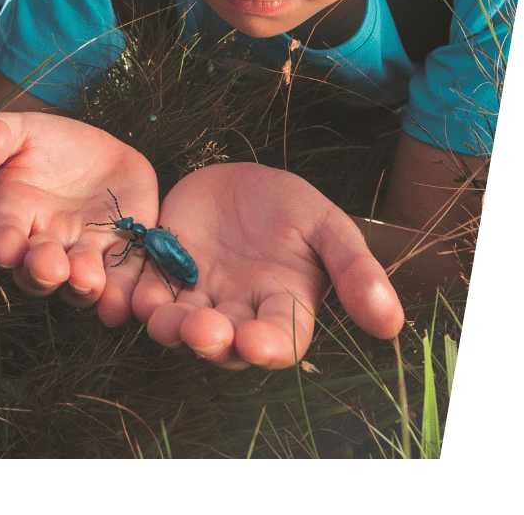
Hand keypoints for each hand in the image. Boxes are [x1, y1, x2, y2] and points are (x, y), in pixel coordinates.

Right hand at [0, 111, 158, 323]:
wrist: (95, 153)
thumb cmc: (46, 144)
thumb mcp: (18, 129)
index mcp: (14, 214)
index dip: (1, 244)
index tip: (6, 248)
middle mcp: (46, 244)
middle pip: (37, 273)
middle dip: (42, 273)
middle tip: (52, 267)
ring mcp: (85, 252)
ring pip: (79, 284)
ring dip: (83, 287)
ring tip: (88, 279)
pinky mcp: (123, 251)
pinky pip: (123, 278)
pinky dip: (123, 292)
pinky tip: (125, 300)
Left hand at [131, 164, 403, 369]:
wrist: (241, 178)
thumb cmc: (292, 208)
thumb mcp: (329, 227)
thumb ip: (355, 271)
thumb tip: (391, 325)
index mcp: (284, 306)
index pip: (280, 339)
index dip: (269, 345)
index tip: (257, 342)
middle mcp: (239, 310)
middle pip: (224, 341)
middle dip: (211, 339)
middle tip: (201, 330)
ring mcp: (199, 293)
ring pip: (181, 323)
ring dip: (169, 325)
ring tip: (160, 317)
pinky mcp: (164, 271)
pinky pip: (149, 289)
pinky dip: (139, 294)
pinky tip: (132, 291)